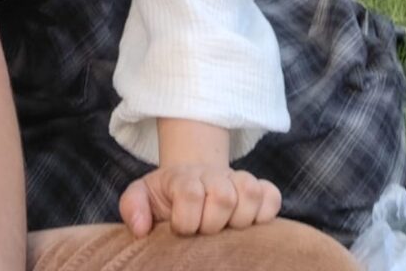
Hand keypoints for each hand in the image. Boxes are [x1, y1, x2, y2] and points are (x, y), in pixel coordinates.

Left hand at [119, 165, 281, 237]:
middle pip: (223, 195)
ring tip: (226, 227)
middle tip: (204, 231)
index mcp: (183, 178)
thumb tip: (140, 229)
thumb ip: (133, 207)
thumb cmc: (167, 196)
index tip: (180, 230)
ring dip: (239, 218)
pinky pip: (272, 196)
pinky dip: (265, 211)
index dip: (186, 220)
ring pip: (250, 192)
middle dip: (213, 222)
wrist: (191, 177)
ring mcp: (237, 179)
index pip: (190, 194)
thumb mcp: (142, 196)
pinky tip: (250, 222)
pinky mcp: (259, 188)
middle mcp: (212, 175)